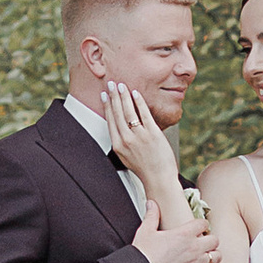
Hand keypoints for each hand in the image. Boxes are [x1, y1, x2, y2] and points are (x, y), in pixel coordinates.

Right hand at [103, 74, 182, 198]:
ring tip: (121, 86)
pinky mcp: (153, 133)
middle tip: (111, 84)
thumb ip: (121, 142)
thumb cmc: (144, 168)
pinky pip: (144, 114)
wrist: (158, 178)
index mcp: (118, 145)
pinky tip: (136, 94)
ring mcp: (140, 136)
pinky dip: (139, 102)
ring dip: (124, 96)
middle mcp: (126, 139)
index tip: (104, 95)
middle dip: (113, 96)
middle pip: (117, 113)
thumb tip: (119, 127)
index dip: (107, 106)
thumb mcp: (126, 157)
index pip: (110, 120)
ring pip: (128, 111)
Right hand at [137, 213, 223, 262]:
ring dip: (214, 255)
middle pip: (214, 240)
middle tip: (205, 243)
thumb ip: (152, 215)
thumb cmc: (143, 254)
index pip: (203, 223)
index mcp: (184, 234)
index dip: (202, 225)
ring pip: (217, 256)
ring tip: (210, 255)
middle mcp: (194, 247)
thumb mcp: (145, 231)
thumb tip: (151, 203)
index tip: (199, 228)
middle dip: (210, 240)